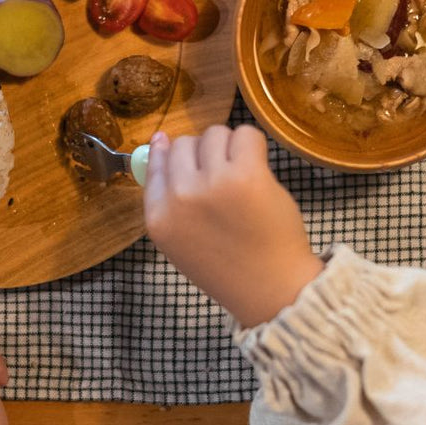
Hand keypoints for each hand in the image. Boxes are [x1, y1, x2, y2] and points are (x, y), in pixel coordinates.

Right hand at [143, 125, 322, 326]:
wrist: (269, 290)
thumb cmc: (228, 266)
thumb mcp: (180, 239)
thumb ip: (167, 198)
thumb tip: (160, 141)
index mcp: (159, 217)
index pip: (155, 163)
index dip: (171, 155)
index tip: (189, 159)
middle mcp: (180, 197)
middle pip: (184, 144)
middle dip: (204, 155)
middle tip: (223, 178)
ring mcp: (212, 183)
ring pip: (215, 134)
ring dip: (229, 148)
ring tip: (242, 174)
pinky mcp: (247, 174)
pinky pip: (245, 134)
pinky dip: (253, 144)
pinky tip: (258, 167)